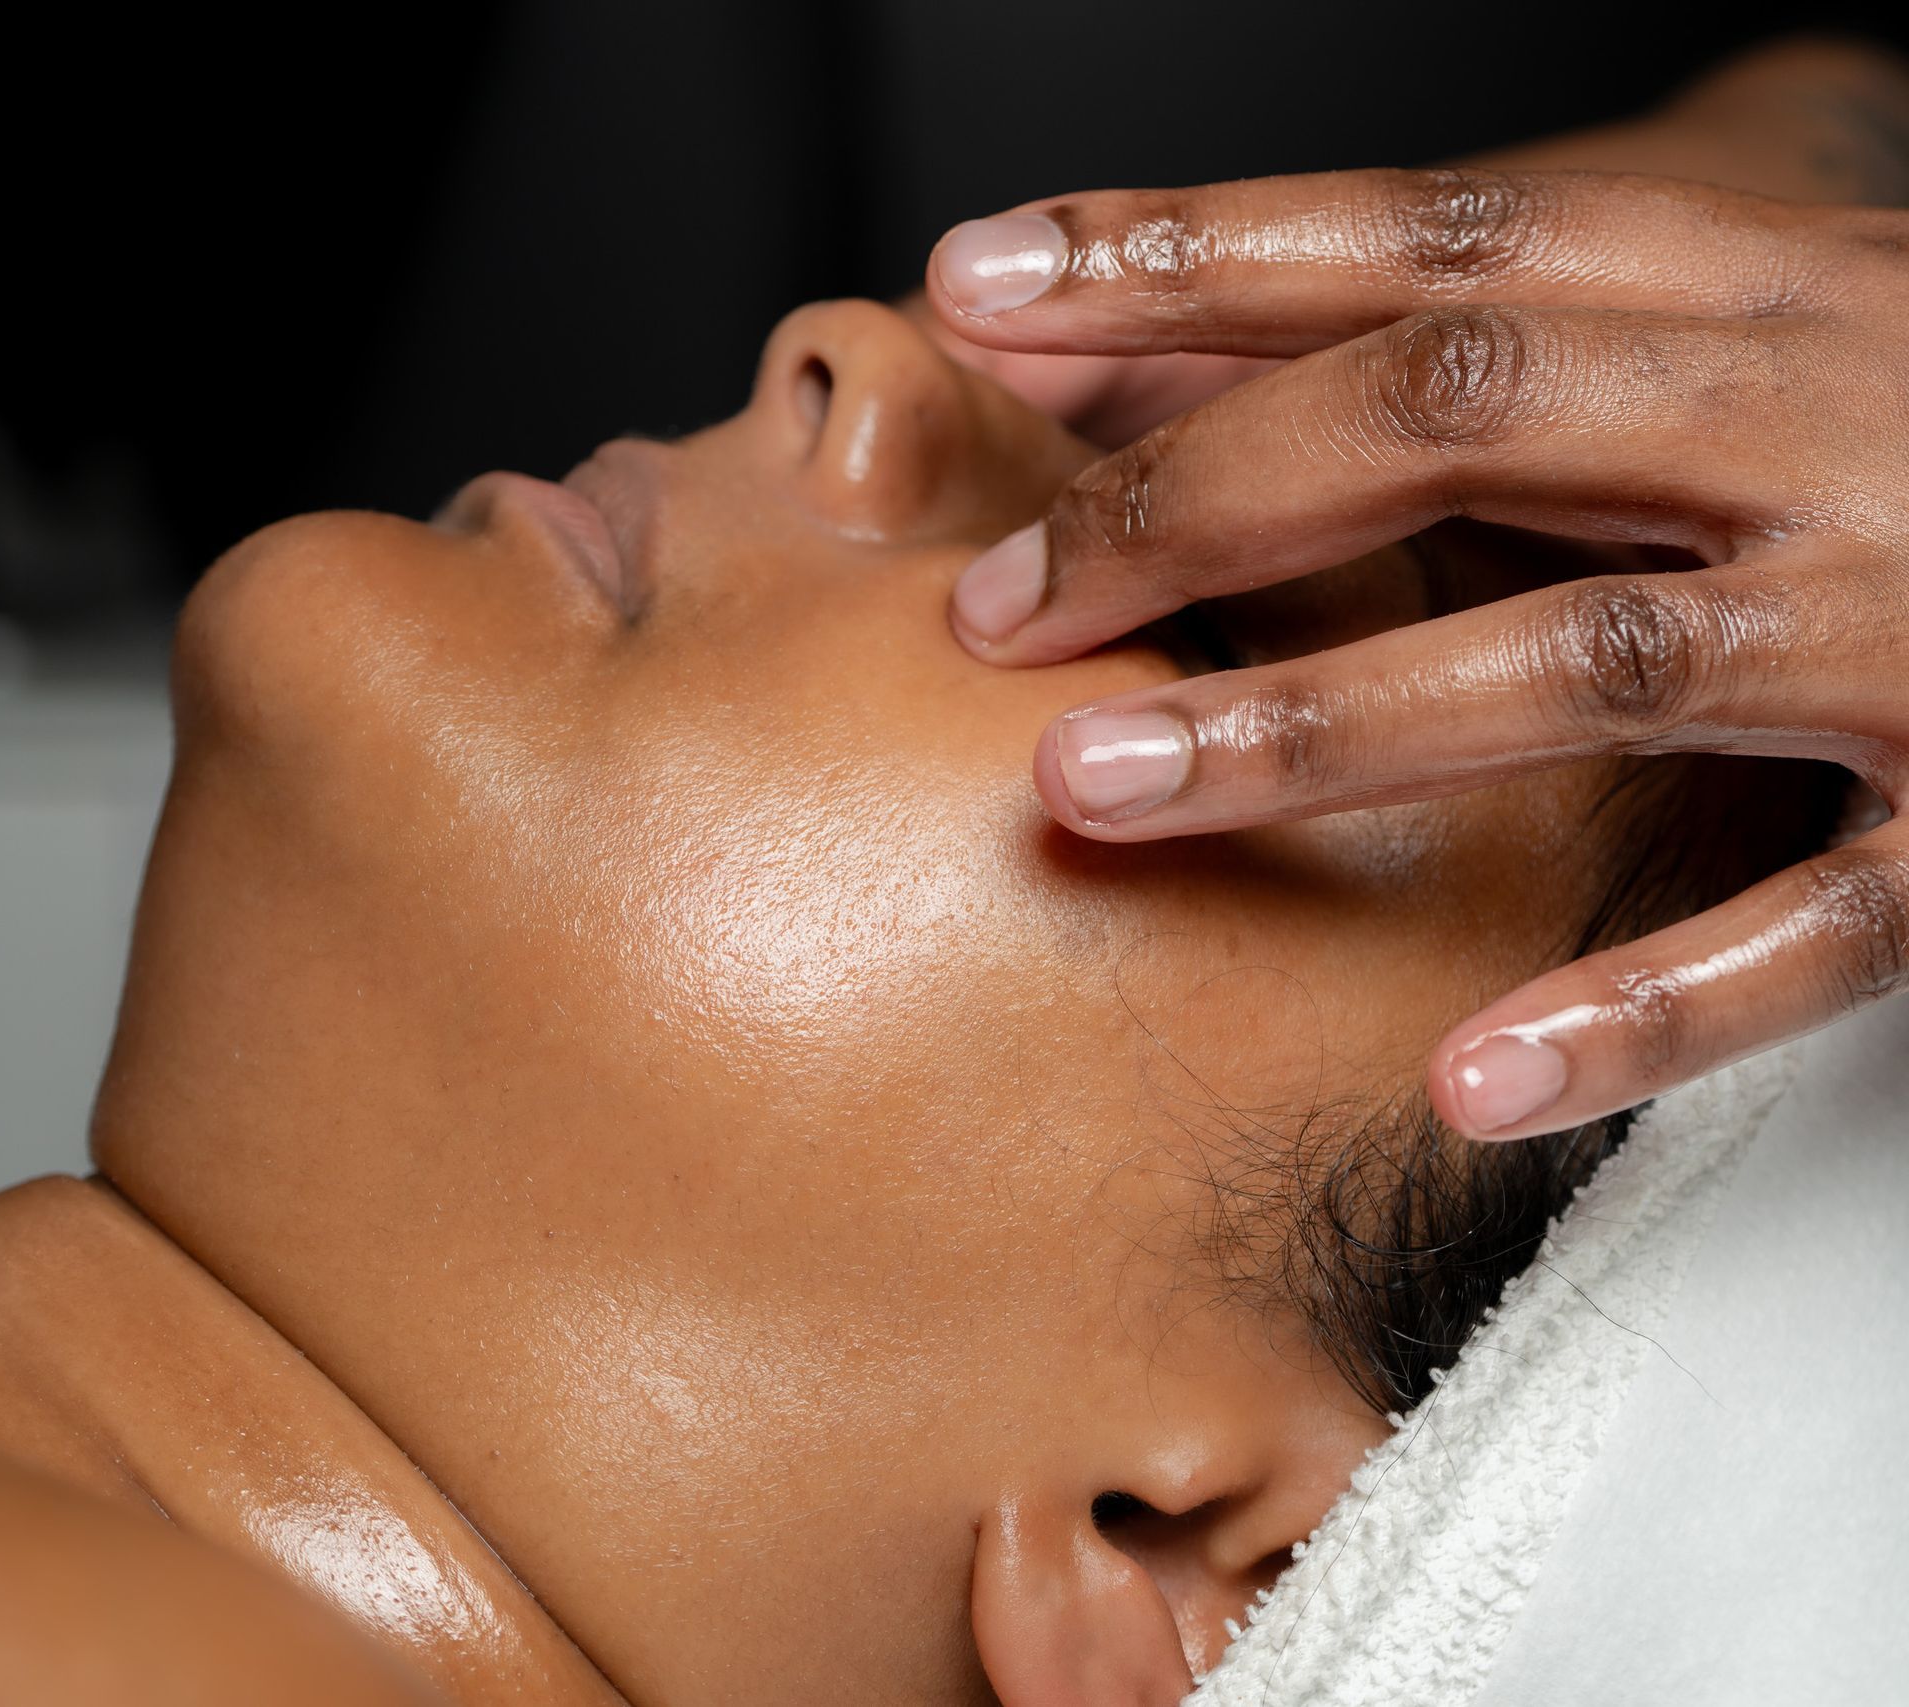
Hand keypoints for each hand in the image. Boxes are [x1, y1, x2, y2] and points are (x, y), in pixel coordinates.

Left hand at [927, 105, 1908, 1141]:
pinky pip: (1821, 926)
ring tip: (1097, 791)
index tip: (979, 281)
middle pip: (1456, 418)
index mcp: (1752, 293)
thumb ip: (1522, 351)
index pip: (1418, 247)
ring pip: (1586, 659)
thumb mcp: (1751, 337)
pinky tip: (1469, 1077)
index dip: (1186, 253)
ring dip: (1324, 729)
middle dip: (1196, 500)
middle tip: (989, 604)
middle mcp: (1826, 418)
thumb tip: (1218, 361)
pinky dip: (1643, 1006)